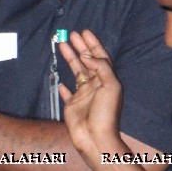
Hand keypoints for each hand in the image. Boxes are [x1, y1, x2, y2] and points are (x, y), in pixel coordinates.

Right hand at [58, 30, 124, 161]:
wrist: (95, 138)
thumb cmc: (106, 112)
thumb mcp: (110, 85)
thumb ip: (100, 67)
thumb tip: (87, 56)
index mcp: (106, 79)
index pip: (99, 57)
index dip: (93, 43)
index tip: (84, 31)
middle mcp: (95, 85)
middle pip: (87, 61)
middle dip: (80, 46)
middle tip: (71, 34)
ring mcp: (83, 95)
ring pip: (76, 71)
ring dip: (70, 58)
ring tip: (61, 45)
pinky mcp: (72, 106)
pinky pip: (67, 93)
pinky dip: (64, 88)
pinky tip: (61, 82)